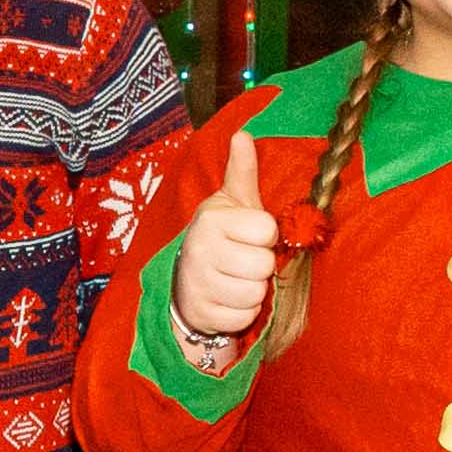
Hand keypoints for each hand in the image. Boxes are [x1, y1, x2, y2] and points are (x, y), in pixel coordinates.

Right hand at [162, 129, 281, 354]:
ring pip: (256, 294)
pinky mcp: (202, 313)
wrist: (185, 281)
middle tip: (242, 261)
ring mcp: (199, 284)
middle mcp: (201, 249)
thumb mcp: (231, 203)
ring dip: (252, 291)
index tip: (249, 236)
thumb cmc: (221, 237)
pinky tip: (228, 300)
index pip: (267, 231)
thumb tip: (243, 134)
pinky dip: (242, 313)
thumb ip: (241, 171)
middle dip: (260, 266)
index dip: (265, 236)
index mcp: (213, 219)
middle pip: (263, 266)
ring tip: (235, 280)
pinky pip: (244, 317)